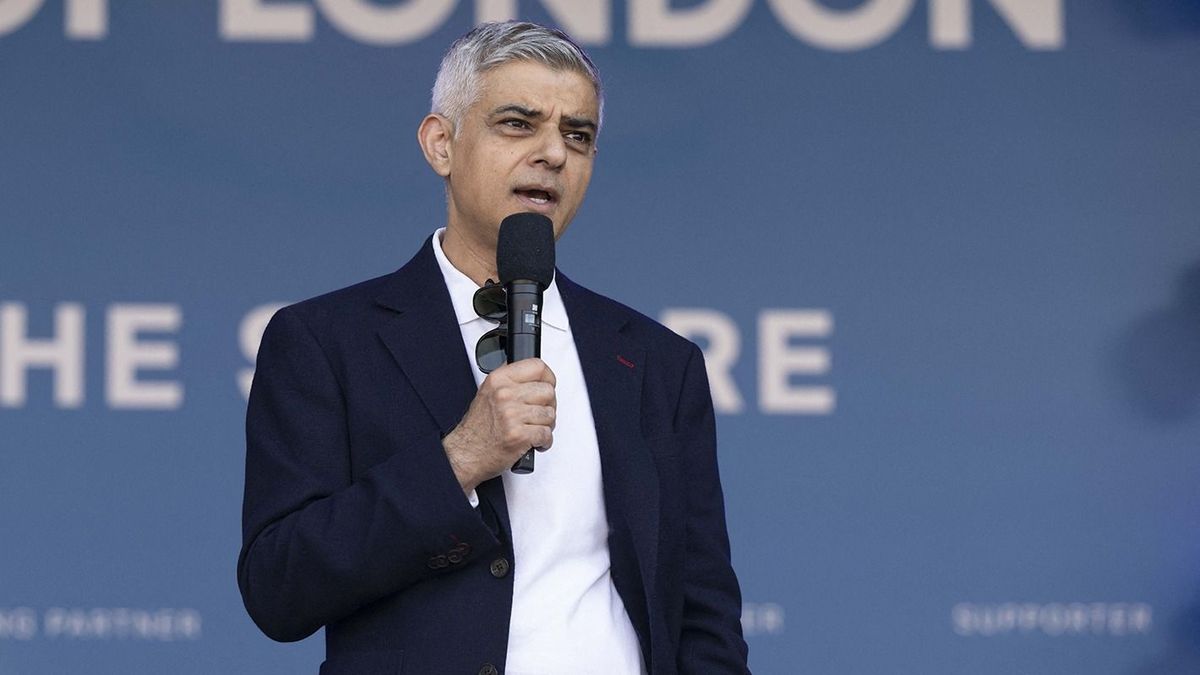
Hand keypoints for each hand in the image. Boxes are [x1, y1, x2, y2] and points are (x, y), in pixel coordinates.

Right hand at [442, 358, 555, 493]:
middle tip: (538, 414)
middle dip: (548, 405)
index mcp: (499, 380)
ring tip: (532, 428)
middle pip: (548, 391)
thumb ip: (509, 380)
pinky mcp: (519, 435)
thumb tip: (532, 371)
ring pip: (550, 414)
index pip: (537, 367)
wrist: (467, 453)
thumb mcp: (488, 392)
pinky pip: (546, 434)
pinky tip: (533, 441)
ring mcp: (512, 415)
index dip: (548, 378)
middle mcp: (505, 395)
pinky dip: (544, 441)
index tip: (547, 386)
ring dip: (546, 425)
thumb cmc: (479, 427)